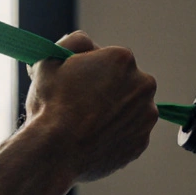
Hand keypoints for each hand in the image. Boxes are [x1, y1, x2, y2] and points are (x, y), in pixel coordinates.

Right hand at [25, 31, 159, 183]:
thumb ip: (73, 41)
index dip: (89, 69)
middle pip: (124, 83)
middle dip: (106, 90)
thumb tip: (87, 43)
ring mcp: (145, 116)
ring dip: (113, 112)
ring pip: (128, 109)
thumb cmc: (50, 104)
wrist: (55, 152)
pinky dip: (114, 135)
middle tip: (80, 104)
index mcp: (123, 59)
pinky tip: (93, 139)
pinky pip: (128, 134)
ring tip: (85, 125)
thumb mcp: (50, 60)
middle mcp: (143, 84)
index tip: (75, 83)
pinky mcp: (141, 142)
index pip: (108, 58)